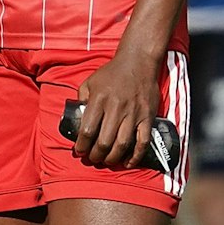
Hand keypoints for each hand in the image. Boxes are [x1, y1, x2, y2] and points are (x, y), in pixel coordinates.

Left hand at [73, 49, 159, 169]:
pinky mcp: (147, 117)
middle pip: (104, 142)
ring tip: (107, 161)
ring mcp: (133, 114)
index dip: (81, 146)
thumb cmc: (111, 73)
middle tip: (93, 158)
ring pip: (122, 144)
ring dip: (112, 158)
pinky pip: (143, 141)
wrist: (138, 61)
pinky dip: (136, 156)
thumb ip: (81, 98)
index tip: (79, 151)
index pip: (87, 130)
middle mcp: (116, 108)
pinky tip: (128, 162)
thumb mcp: (90, 81)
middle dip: (96, 155)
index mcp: (99, 100)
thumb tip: (76, 117)